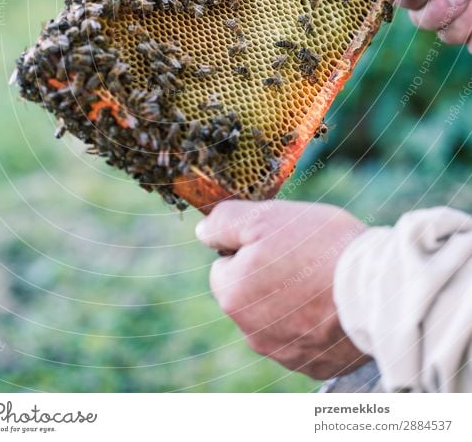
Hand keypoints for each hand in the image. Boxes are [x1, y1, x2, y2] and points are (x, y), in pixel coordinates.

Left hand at [195, 200, 369, 378]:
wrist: (378, 290)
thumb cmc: (320, 247)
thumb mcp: (266, 217)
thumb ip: (225, 222)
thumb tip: (203, 231)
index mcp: (232, 295)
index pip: (224, 266)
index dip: (250, 248)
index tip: (279, 241)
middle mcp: (250, 332)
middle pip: (249, 294)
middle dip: (268, 276)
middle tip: (303, 257)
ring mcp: (282, 353)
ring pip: (275, 318)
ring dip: (290, 301)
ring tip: (323, 281)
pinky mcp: (313, 366)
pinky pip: (304, 340)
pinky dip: (314, 324)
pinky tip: (334, 305)